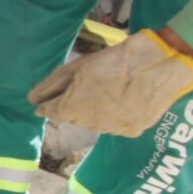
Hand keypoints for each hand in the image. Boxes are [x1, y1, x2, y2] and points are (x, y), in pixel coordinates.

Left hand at [28, 30, 192, 136]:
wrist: (160, 67)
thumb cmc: (115, 61)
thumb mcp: (78, 67)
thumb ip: (52, 85)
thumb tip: (32, 99)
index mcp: (71, 108)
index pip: (50, 112)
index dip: (49, 104)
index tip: (47, 101)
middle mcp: (89, 124)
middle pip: (73, 117)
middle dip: (72, 106)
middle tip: (84, 90)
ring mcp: (112, 130)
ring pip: (95, 123)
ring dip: (94, 111)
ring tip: (107, 92)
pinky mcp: (132, 132)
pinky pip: (116, 125)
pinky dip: (115, 115)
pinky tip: (123, 100)